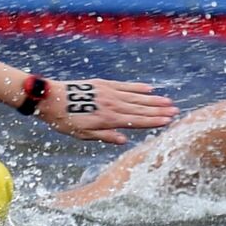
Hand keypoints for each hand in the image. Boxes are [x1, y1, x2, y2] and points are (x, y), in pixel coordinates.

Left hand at [37, 79, 177, 144]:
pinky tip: (149, 88)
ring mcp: (108, 93)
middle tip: (175, 111)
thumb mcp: (83, 135)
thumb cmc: (64, 121)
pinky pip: (124, 85)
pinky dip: (137, 87)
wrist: (50, 98)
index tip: (168, 121)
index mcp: (109, 119)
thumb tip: (124, 140)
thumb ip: (105, 136)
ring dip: (153, 99)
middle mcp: (112, 105)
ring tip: (168, 101)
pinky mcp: (102, 84)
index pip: (137, 121)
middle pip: (140, 108)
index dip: (154, 121)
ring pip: (136, 97)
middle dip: (159, 110)